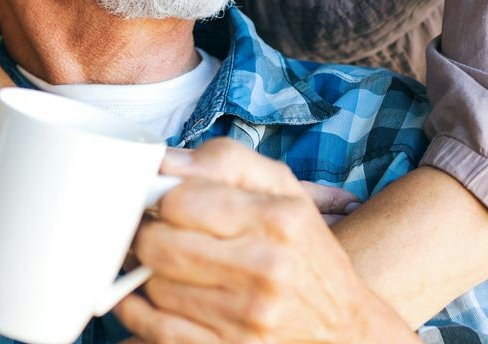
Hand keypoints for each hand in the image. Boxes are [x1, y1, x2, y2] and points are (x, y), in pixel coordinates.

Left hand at [114, 139, 412, 342]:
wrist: (345, 329)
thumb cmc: (305, 249)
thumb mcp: (282, 189)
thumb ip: (225, 161)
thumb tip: (166, 162)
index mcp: (276, 220)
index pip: (181, 200)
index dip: (160, 197)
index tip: (163, 201)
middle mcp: (265, 269)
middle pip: (160, 245)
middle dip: (147, 234)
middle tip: (153, 230)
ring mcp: (248, 319)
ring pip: (155, 289)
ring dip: (148, 274)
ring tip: (162, 264)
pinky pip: (158, 334)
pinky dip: (141, 316)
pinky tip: (147, 300)